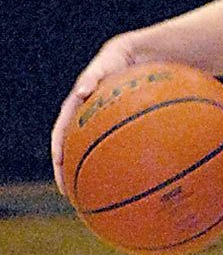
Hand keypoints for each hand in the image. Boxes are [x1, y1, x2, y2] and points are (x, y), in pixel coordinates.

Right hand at [50, 34, 144, 193]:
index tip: (59, 173)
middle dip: (69, 174)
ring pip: (92, 155)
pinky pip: (115, 148)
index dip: (57, 155)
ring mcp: (100, 126)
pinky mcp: (116, 128)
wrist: (134, 58)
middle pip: (72, 152)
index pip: (60, 136)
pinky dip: (119, 164)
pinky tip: (133, 179)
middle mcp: (85, 121)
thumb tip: (80, 92)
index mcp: (76, 110)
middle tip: (70, 195)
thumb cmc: (116, 62)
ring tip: (96, 196)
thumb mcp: (103, 66)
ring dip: (91, 174)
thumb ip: (92, 77)